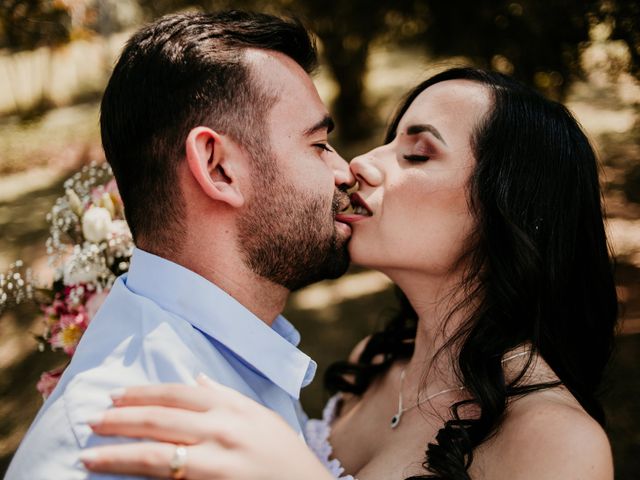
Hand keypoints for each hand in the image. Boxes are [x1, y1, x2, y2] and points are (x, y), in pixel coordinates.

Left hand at [81, 375, 334, 479]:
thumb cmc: (284, 454)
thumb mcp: (260, 417)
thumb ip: (226, 397)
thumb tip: (196, 379)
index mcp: (232, 408)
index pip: (176, 394)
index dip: (142, 394)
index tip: (115, 397)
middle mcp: (222, 430)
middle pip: (159, 420)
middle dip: (120, 420)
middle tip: (91, 421)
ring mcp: (216, 462)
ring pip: (155, 454)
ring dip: (117, 453)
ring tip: (89, 453)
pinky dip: (141, 478)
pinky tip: (120, 478)